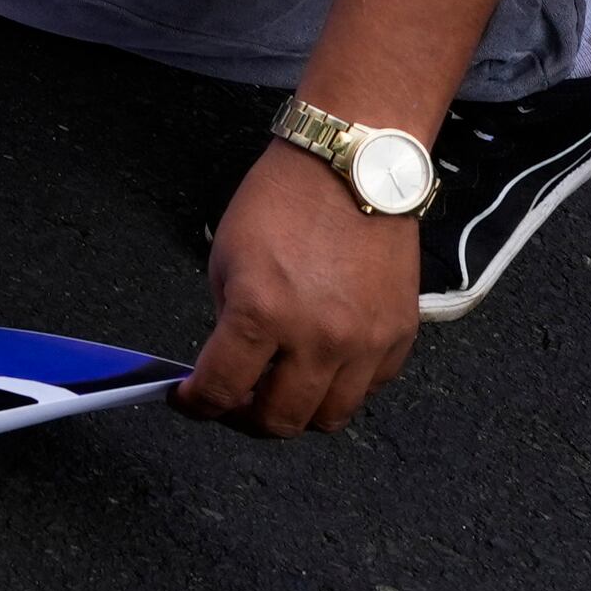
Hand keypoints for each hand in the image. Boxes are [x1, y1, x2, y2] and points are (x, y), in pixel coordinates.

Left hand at [175, 141, 424, 434]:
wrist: (351, 170)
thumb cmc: (282, 202)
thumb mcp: (226, 259)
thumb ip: (228, 320)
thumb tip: (227, 363)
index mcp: (262, 314)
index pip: (222, 389)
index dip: (197, 405)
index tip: (189, 401)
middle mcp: (318, 338)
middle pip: (280, 420)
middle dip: (245, 419)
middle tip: (233, 401)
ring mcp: (366, 342)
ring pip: (330, 417)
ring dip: (297, 412)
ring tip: (277, 389)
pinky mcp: (400, 336)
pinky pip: (369, 388)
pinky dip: (342, 387)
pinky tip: (321, 364)